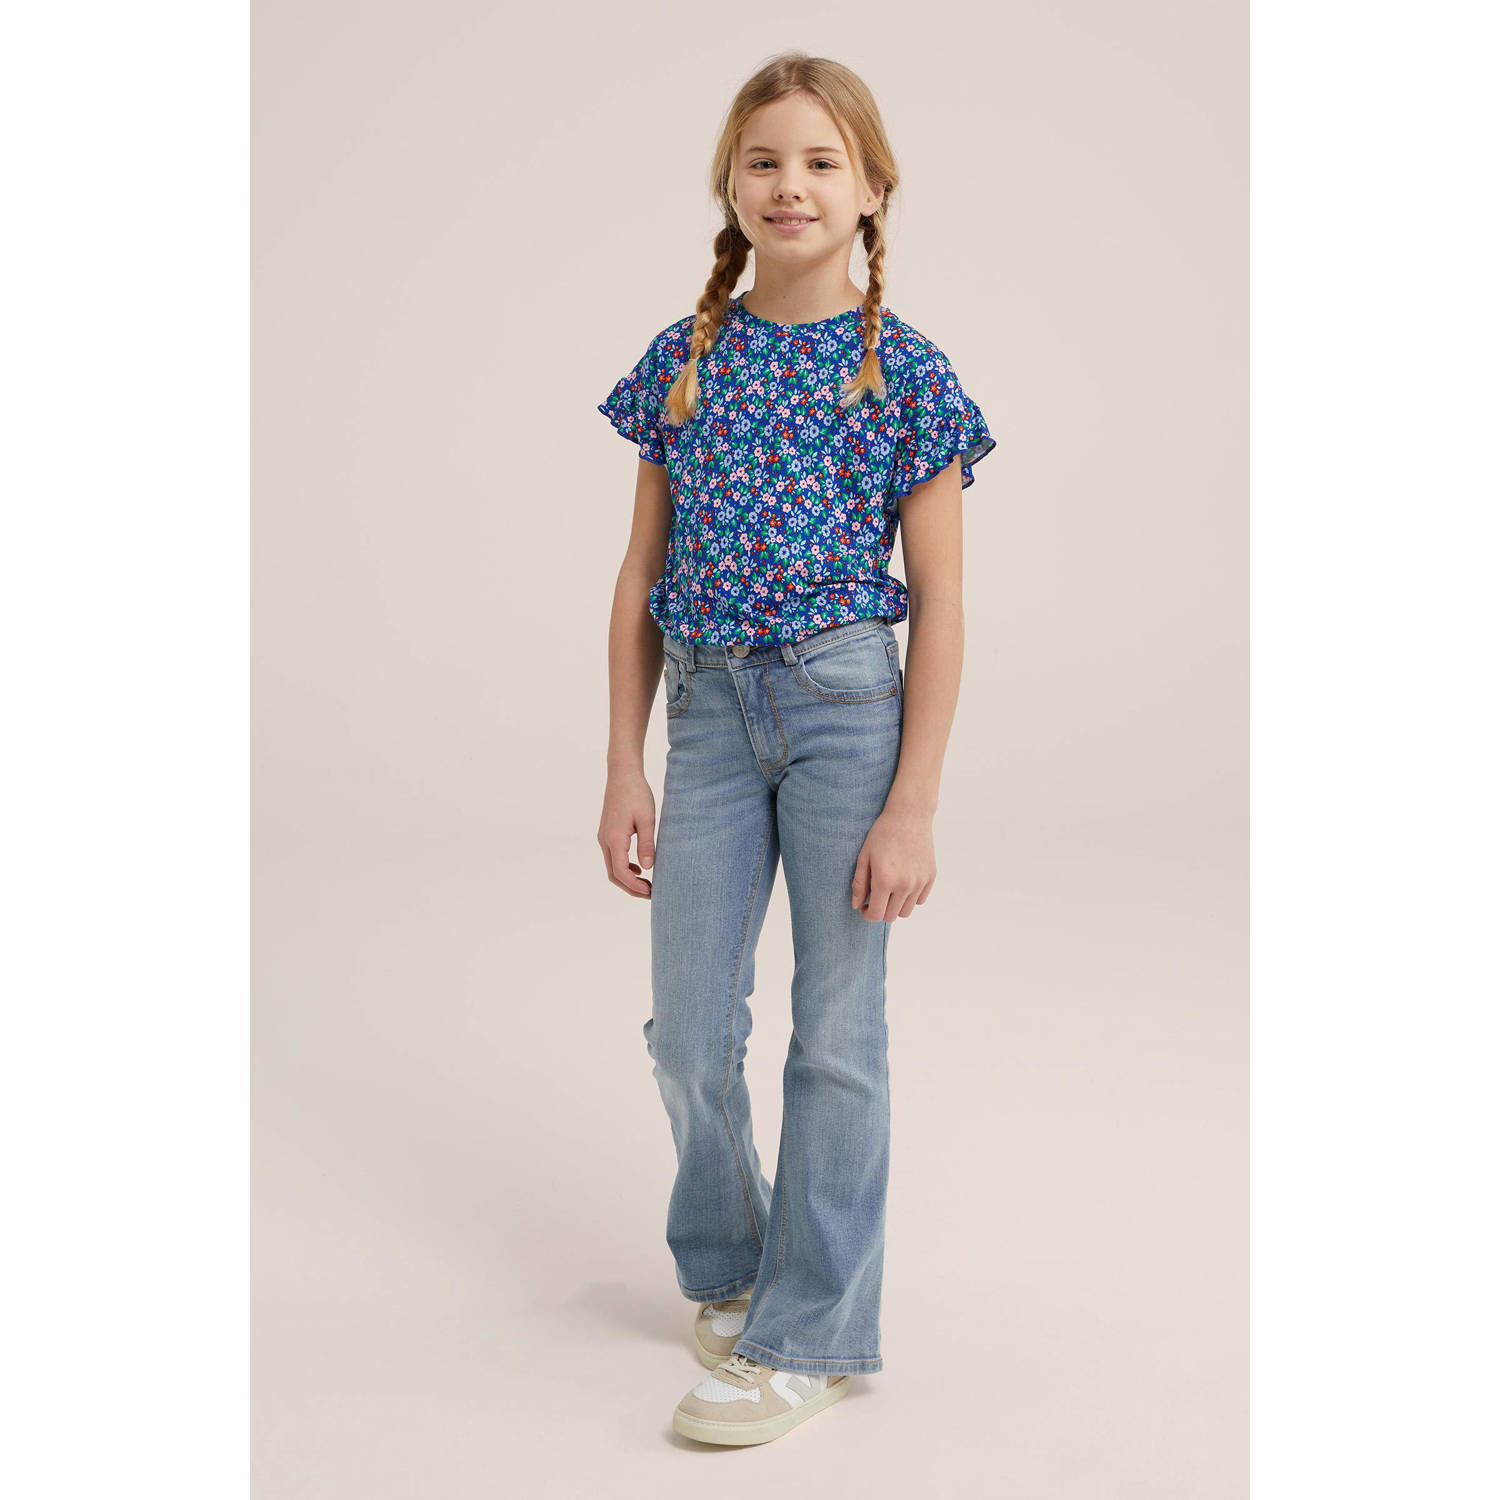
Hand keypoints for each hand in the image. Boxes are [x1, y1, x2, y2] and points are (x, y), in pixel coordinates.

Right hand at [599, 771, 655, 898]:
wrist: (622, 774)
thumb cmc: (637, 793)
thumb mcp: (647, 819)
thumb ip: (647, 844)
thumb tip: (648, 868)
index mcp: (615, 839)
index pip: (621, 873)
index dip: (635, 887)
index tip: (651, 892)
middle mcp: (605, 840)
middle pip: (614, 875)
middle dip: (631, 888)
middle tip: (650, 894)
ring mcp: (603, 837)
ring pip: (612, 867)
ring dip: (627, 879)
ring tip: (647, 884)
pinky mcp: (607, 832)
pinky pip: (612, 857)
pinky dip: (624, 868)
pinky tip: (639, 868)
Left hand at [852, 803, 935, 921]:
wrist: (909, 816)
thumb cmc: (882, 834)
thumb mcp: (864, 856)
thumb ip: (859, 883)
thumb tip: (856, 905)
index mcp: (885, 880)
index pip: (876, 915)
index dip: (867, 914)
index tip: (865, 907)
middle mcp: (904, 885)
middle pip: (891, 916)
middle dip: (880, 910)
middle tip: (875, 897)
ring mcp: (920, 882)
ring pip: (906, 912)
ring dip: (895, 906)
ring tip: (889, 890)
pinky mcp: (930, 877)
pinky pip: (919, 900)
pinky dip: (910, 898)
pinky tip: (903, 883)